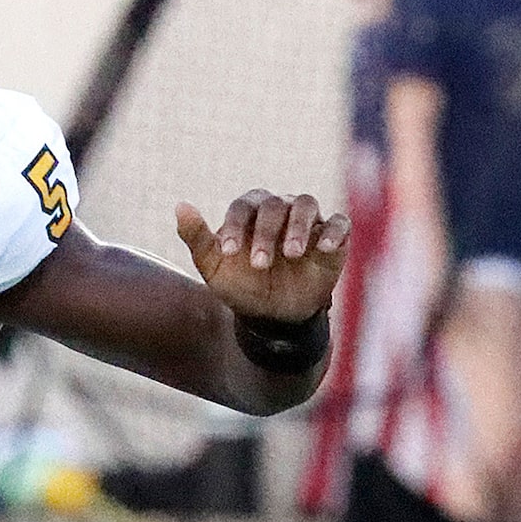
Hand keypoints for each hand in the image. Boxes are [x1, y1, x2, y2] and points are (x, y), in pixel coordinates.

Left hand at [175, 190, 350, 323]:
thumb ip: (197, 238)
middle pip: (274, 205)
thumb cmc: (243, 286)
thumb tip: (180, 205)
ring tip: (291, 254)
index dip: (235, 227)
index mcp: (250, 211)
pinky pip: (340, 223)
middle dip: (266, 233)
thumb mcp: (216, 268)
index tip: (229, 253)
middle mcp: (280, 208)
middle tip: (259, 264)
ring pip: (306, 204)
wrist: (274, 317)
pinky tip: (325, 248)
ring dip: (298, 227)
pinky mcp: (334, 236)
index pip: (242, 207)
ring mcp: (309, 220)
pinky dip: (334, 231)